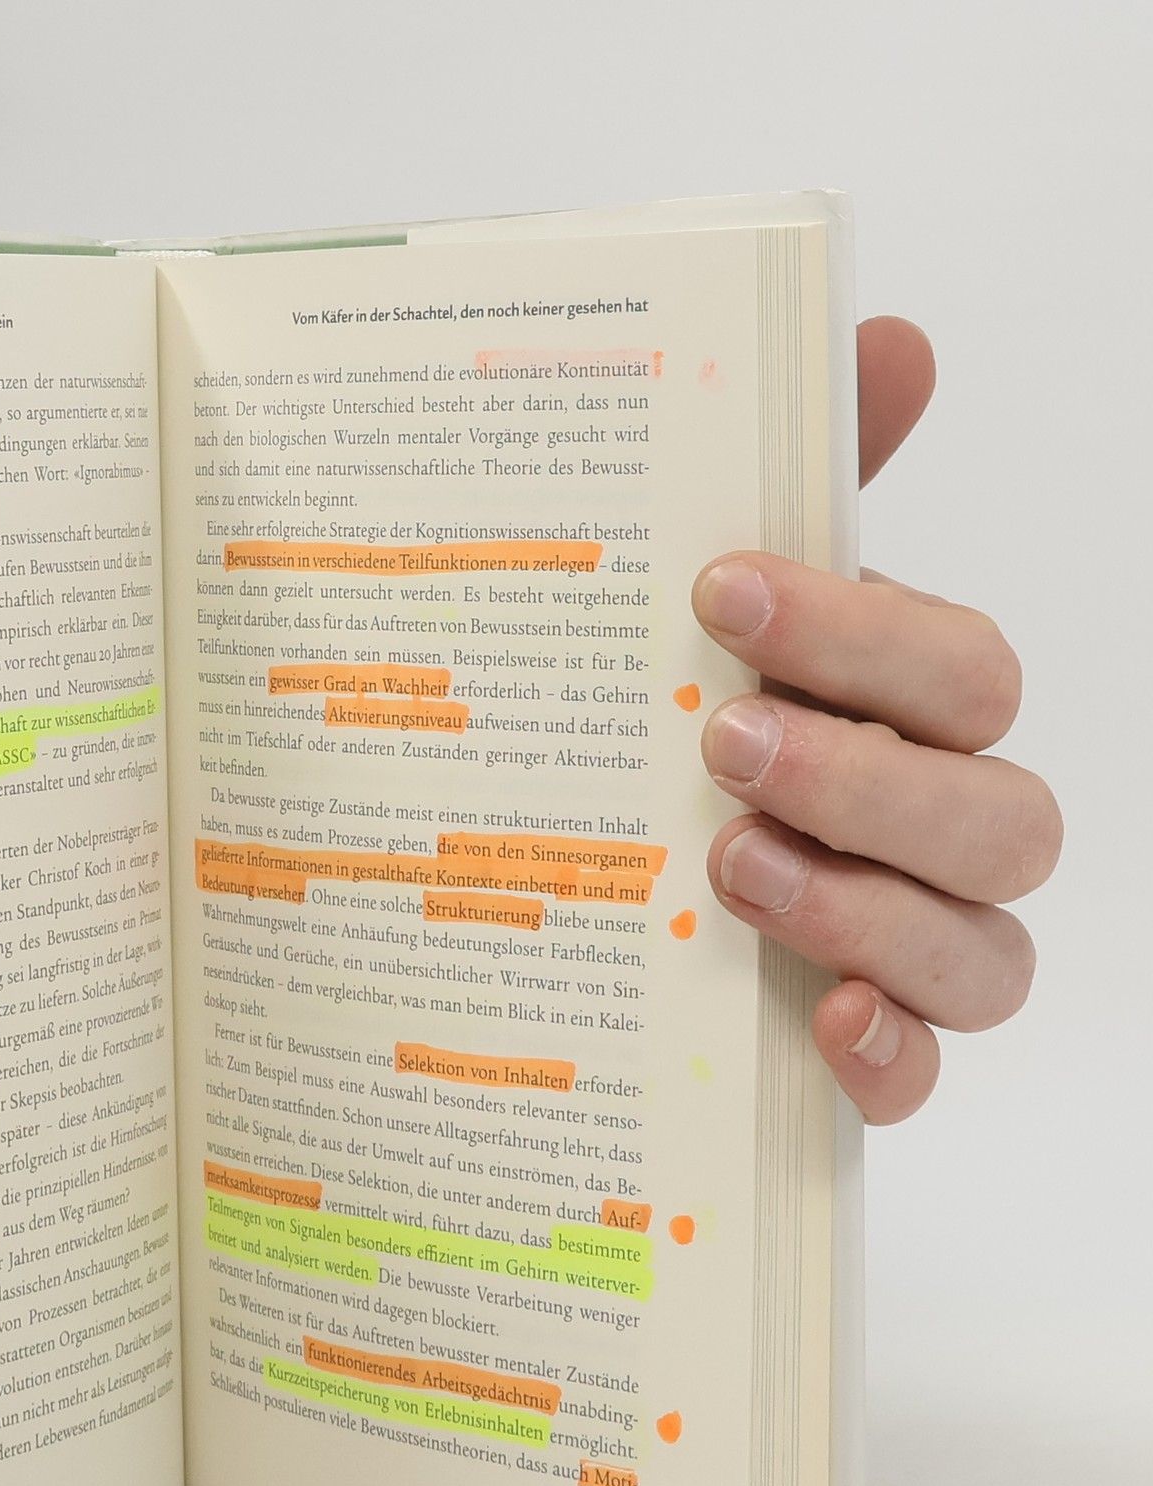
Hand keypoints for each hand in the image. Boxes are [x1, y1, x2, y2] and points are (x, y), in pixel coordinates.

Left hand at [691, 317, 1059, 1121]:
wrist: (558, 898)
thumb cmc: (653, 729)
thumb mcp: (687, 620)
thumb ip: (795, 491)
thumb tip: (886, 337)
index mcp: (903, 718)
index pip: (960, 670)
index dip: (863, 629)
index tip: (719, 591)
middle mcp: (934, 832)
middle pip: (1001, 814)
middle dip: (870, 775)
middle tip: (721, 741)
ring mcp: (907, 949)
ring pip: (988, 947)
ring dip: (872, 906)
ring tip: (730, 869)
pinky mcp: (858, 1054)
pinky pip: (923, 1075)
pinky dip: (892, 1057)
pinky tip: (824, 1026)